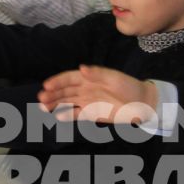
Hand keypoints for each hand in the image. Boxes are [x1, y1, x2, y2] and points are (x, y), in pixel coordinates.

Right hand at [38, 66, 157, 124]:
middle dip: (52, 94)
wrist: (143, 104)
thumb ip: (97, 74)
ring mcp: (88, 101)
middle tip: (40, 99)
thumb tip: (81, 68)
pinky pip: (76, 114)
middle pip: (65, 91)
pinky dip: (67, 115)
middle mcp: (86, 89)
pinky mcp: (92, 113)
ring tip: (43, 107)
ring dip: (55, 104)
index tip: (46, 85)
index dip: (58, 81)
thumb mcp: (115, 78)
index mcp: (90, 78)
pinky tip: (58, 116)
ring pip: (67, 102)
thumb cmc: (129, 87)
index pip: (69, 78)